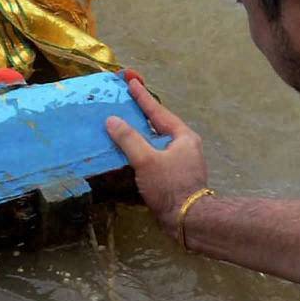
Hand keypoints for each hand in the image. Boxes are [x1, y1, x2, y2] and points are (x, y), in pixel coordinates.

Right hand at [104, 74, 206, 238]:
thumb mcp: (146, 160)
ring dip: (140, 133)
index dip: (142, 96)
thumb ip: (128, 139)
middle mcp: (184, 146)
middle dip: (142, 113)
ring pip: (156, 141)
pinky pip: (154, 155)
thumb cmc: (170, 186)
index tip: (131, 81)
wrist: (187, 219)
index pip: (157, 111)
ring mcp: (181, 162)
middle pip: (158, 124)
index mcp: (182, 136)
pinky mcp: (174, 176)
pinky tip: (129, 153)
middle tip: (126, 101)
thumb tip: (112, 120)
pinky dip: (141, 150)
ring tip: (124, 125)